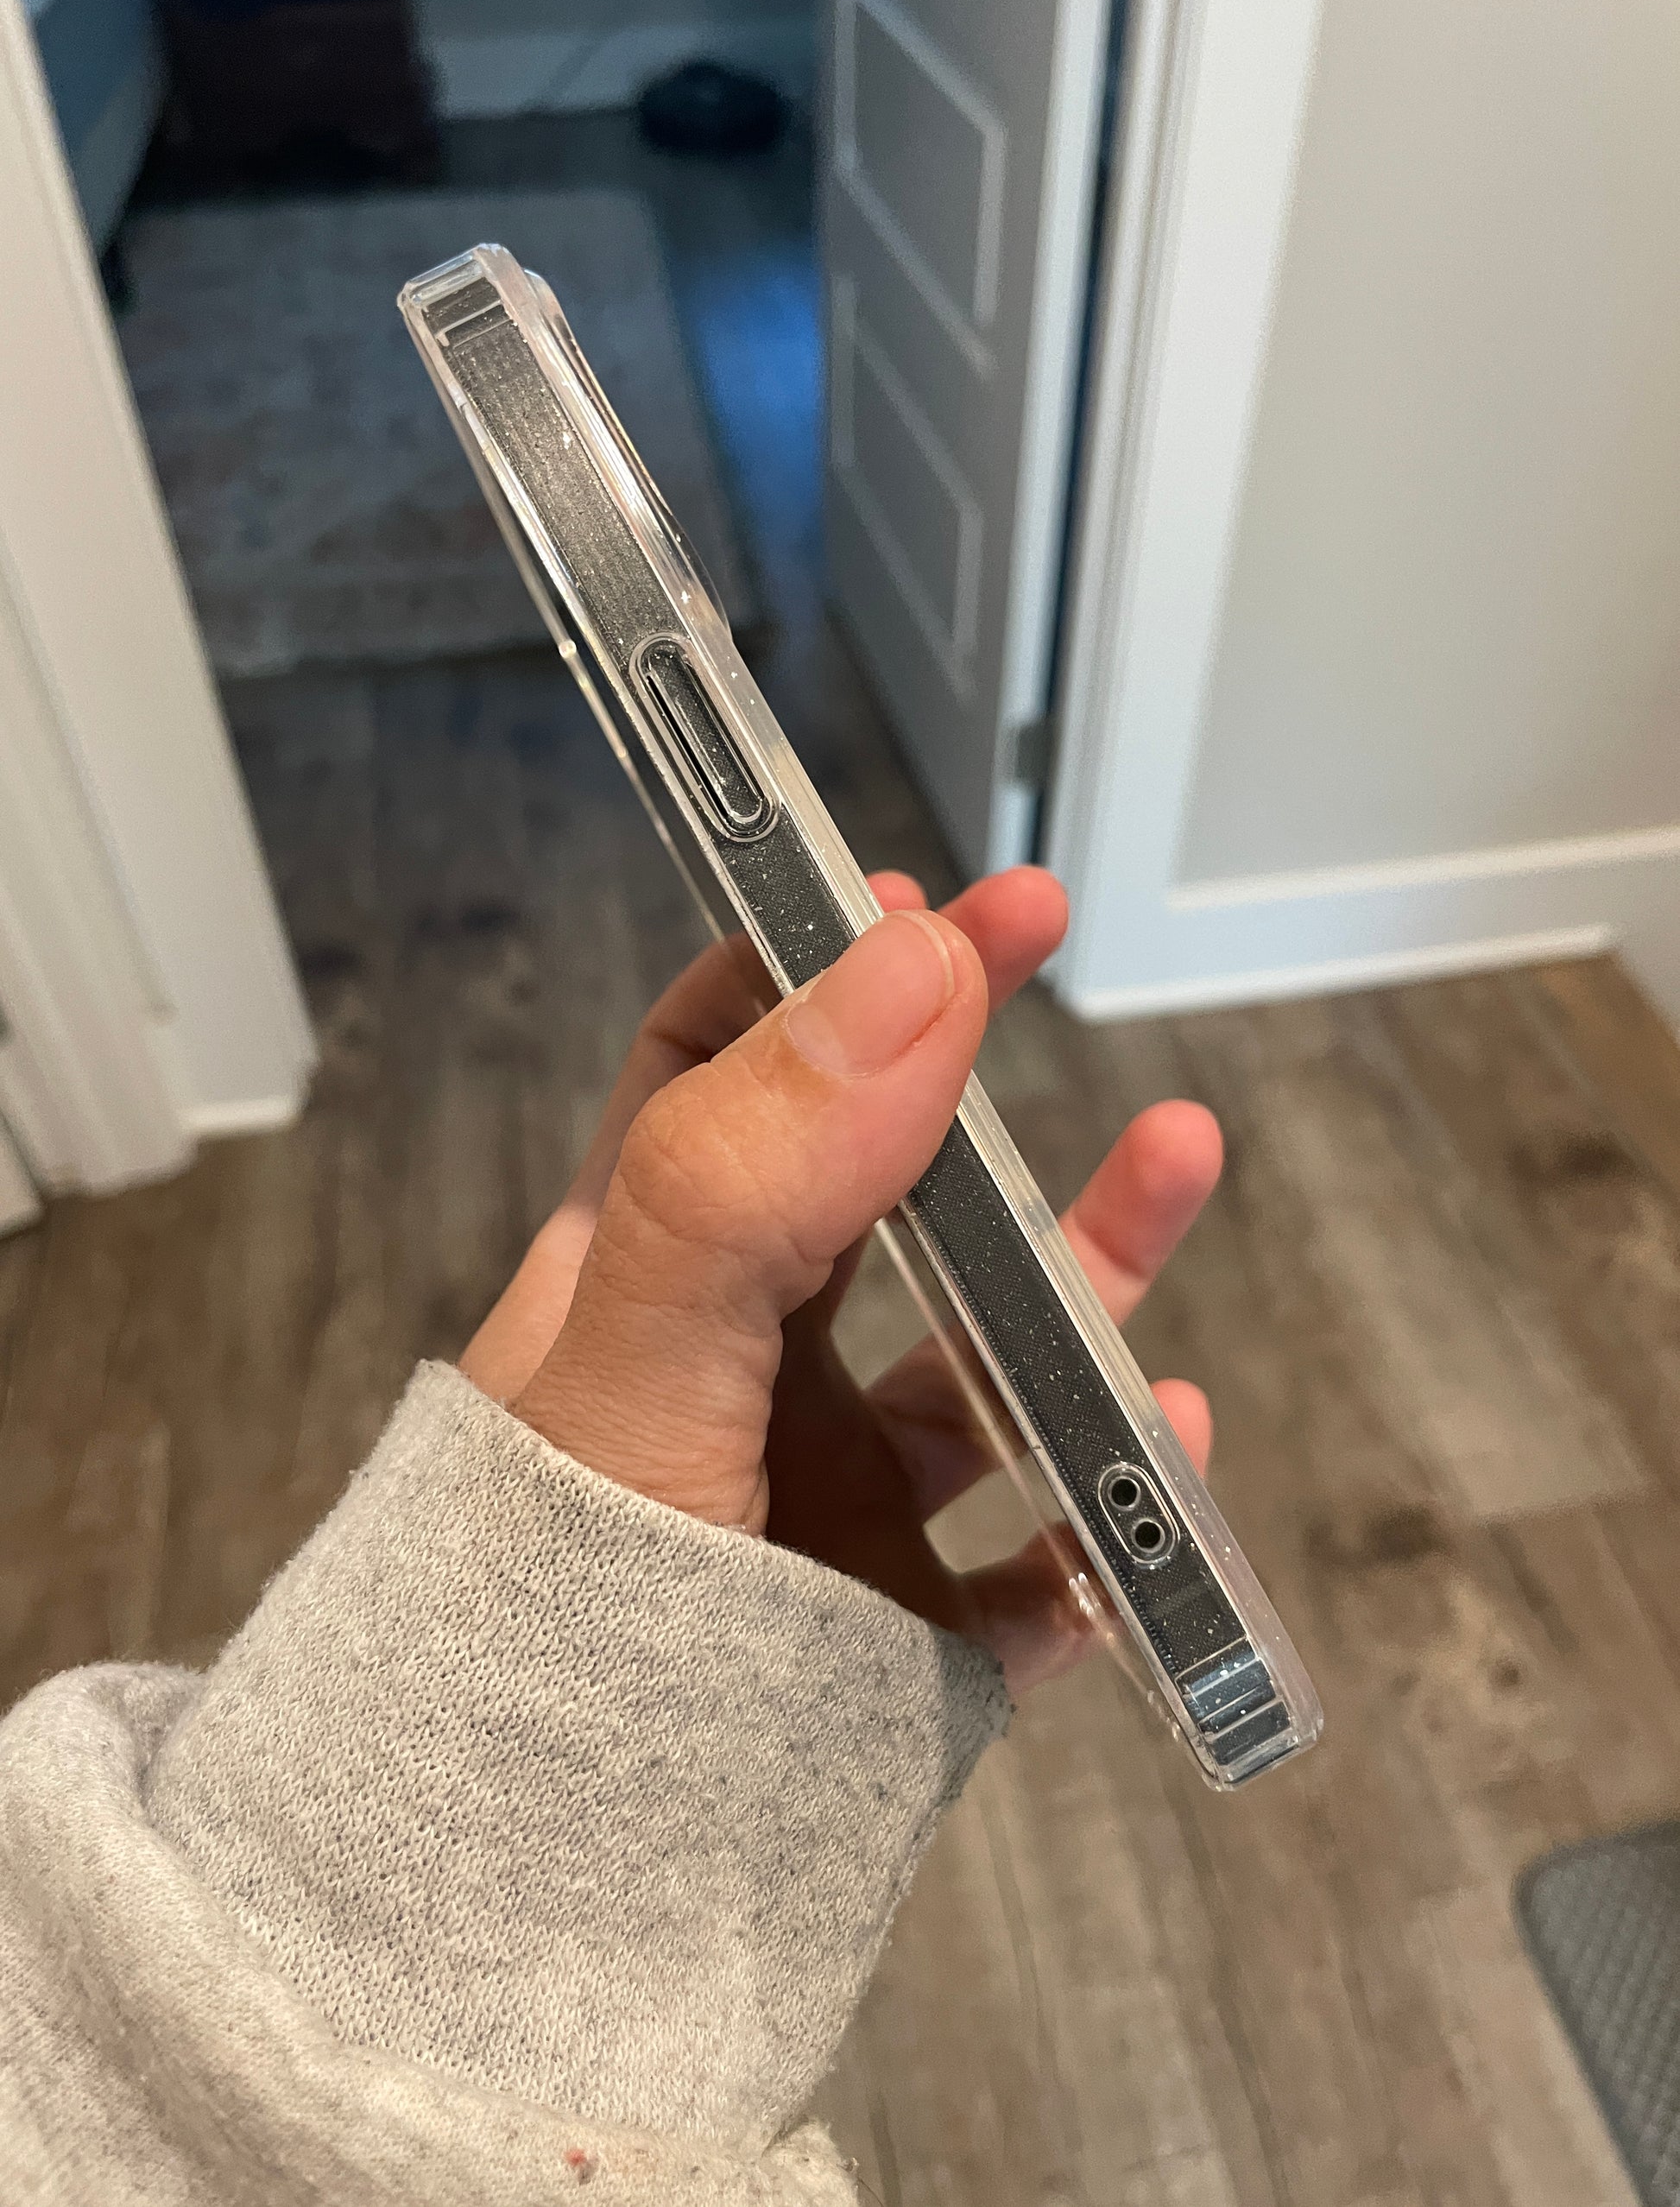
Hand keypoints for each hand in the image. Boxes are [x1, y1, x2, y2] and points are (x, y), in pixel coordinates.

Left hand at [462, 868, 1221, 1692]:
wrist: (526, 1906)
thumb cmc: (546, 1610)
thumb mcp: (636, 1365)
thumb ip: (754, 1171)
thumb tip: (906, 961)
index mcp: (640, 1287)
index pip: (715, 1074)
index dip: (810, 966)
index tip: (911, 893)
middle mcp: (734, 1378)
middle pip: (873, 1192)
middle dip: (967, 1072)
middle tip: (1046, 939)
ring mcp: (818, 1507)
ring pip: (976, 1364)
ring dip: (1081, 1268)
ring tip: (1179, 1161)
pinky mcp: (887, 1641)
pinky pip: (1022, 1567)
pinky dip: (1102, 1516)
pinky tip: (1160, 1460)